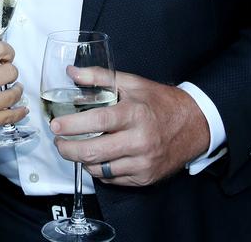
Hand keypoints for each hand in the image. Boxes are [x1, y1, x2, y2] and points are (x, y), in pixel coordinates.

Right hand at [0, 40, 26, 148]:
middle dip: (11, 71)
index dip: (7, 50)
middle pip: (11, 71)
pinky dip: (18, 112)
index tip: (7, 55)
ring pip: (14, 94)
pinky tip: (20, 109)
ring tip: (13, 90)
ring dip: (16, 91)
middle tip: (7, 74)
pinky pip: (10, 117)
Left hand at [49, 70, 209, 187]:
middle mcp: (140, 141)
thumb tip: (72, 72)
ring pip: (101, 169)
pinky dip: (99, 170)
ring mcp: (143, 162)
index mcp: (135, 114)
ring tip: (75, 149)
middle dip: (68, 149)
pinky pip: (113, 178)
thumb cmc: (160, 102)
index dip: (72, 125)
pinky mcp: (146, 177)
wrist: (194, 125)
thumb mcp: (132, 83)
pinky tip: (97, 158)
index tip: (56, 125)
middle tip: (58, 142)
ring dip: (82, 160)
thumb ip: (99, 77)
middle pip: (94, 151)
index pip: (97, 121)